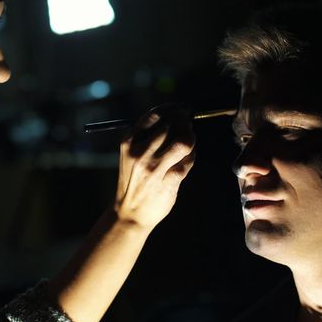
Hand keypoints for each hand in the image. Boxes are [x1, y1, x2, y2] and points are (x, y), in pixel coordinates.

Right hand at [114, 103, 195, 230]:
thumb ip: (149, 137)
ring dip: (191, 138)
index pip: (154, 116)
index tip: (181, 109)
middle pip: (171, 126)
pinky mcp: (168, 181)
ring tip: (189, 140)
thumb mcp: (132, 155)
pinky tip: (187, 158)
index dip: (172, 109)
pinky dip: (192, 156)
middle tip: (188, 124)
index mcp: (129, 142)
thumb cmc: (134, 181)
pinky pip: (188, 161)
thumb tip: (177, 118)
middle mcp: (140, 152)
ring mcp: (154, 167)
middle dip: (185, 122)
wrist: (129, 213)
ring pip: (183, 142)